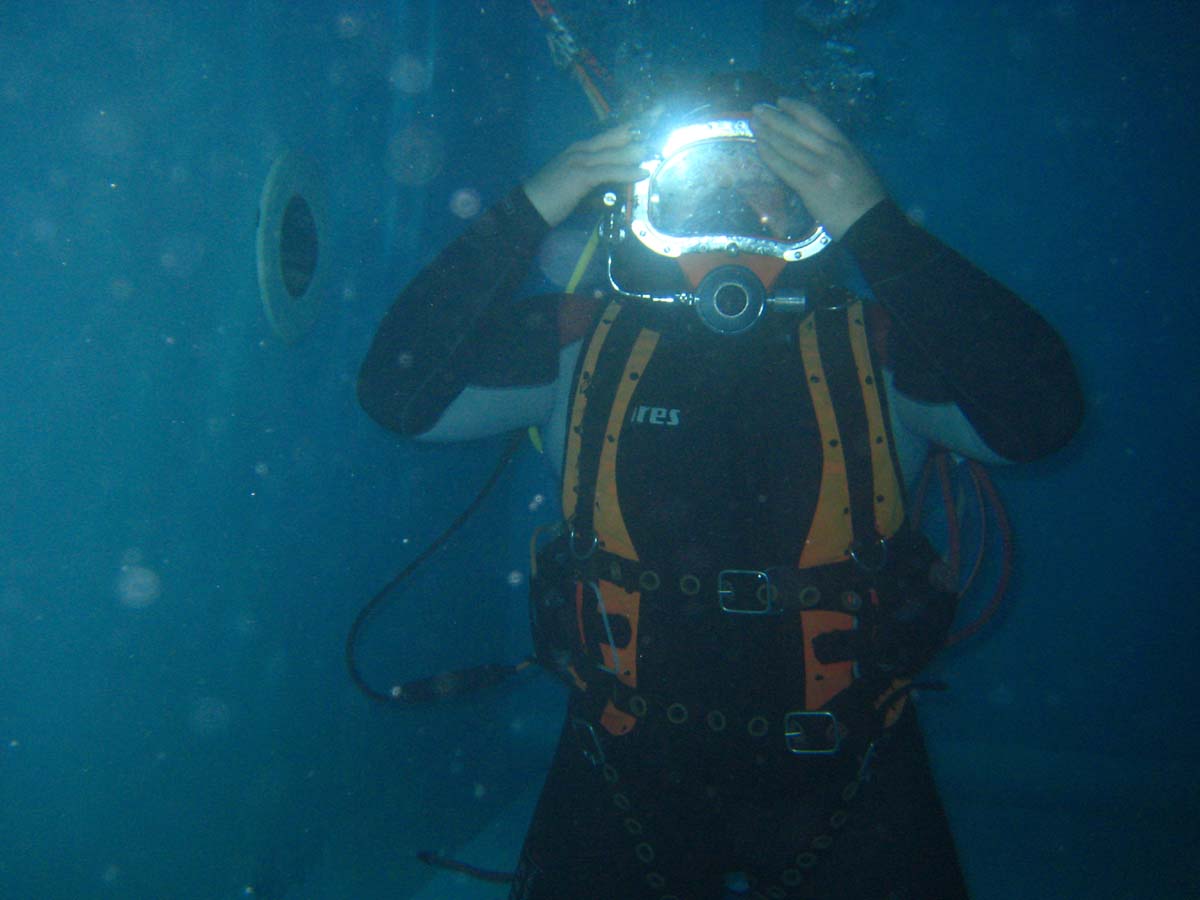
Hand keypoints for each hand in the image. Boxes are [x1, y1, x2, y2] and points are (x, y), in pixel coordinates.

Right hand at [522, 123, 647, 228]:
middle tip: (661, 114)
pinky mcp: (581, 176)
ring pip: (615, 152)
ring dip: (638, 150)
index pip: (611, 134)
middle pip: (616, 135)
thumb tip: (617, 180)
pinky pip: (609, 171)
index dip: (632, 126)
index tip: (652, 116)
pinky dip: (627, 171)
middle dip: (640, 126)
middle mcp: (582, 150)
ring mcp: (581, 161)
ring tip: (658, 148)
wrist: (528, 208)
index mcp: (581, 149)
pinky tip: (642, 173)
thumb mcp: (576, 183)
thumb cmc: (551, 198)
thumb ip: (596, 177)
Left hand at [751, 98, 885, 240]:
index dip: (796, 108)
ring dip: (768, 134)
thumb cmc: (865, 196)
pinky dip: (770, 156)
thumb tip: (813, 144)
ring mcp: (822, 169)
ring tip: (753, 124)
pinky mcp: (812, 187)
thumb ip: (836, 152)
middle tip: (757, 109)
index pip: (817, 119)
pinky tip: (759, 147)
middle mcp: (832, 152)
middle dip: (775, 117)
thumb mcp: (855, 163)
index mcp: (844, 144)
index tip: (781, 101)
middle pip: (798, 129)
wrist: (871, 221)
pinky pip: (786, 168)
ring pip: (789, 146)